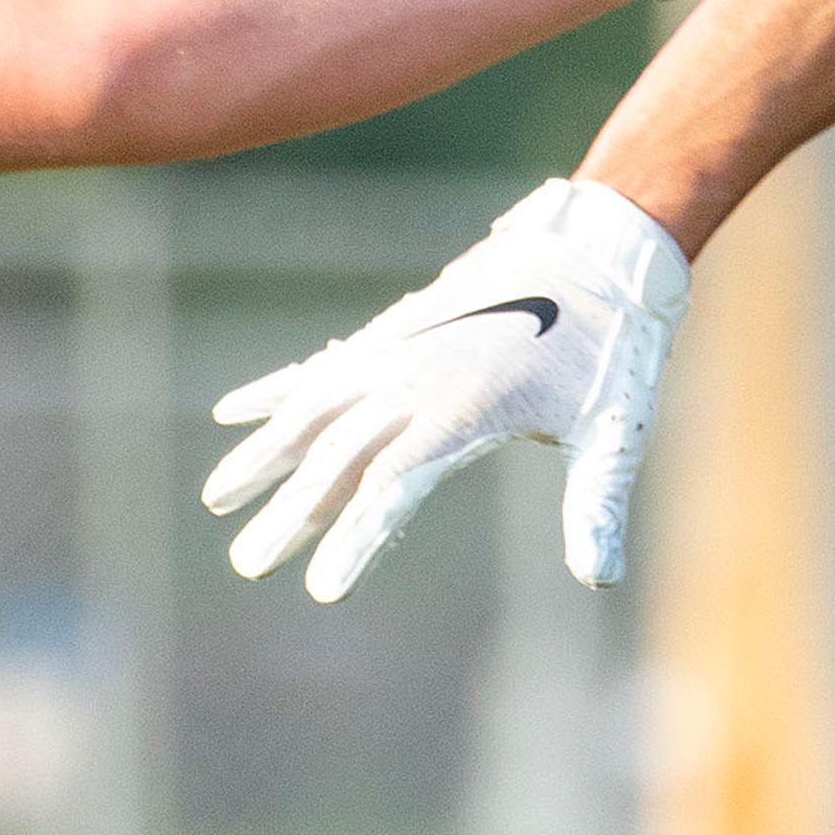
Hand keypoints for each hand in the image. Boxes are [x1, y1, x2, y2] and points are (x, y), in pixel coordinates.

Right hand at [200, 177, 686, 598]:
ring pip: (314, 408)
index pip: (392, 487)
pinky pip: (324, 368)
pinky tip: (234, 412)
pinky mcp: (396, 332)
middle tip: (247, 564)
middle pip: (338, 455)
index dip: (355, 540)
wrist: (603, 246)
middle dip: (291, 513)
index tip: (323, 588)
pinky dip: (277, 391)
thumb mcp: (615, 430)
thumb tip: (600, 575)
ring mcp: (400, 350)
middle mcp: (418, 378)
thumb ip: (598, 504)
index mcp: (466, 408)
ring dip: (265, 453)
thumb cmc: (616, 345)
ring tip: (218, 497)